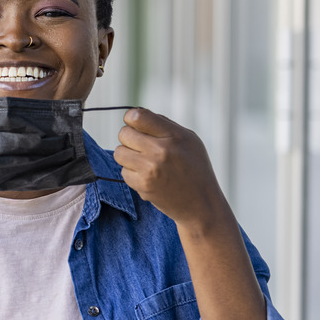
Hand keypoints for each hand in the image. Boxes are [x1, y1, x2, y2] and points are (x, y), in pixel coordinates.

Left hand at [113, 107, 226, 227]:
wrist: (201, 204)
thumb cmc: (194, 168)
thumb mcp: (189, 140)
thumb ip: (164, 125)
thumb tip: (136, 114)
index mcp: (174, 135)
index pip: (137, 116)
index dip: (132, 118)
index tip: (137, 125)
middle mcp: (161, 150)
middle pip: (124, 133)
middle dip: (130, 138)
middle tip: (142, 147)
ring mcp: (150, 169)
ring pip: (119, 152)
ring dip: (128, 156)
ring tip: (143, 161)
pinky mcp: (143, 185)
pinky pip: (123, 171)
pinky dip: (132, 173)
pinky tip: (147, 176)